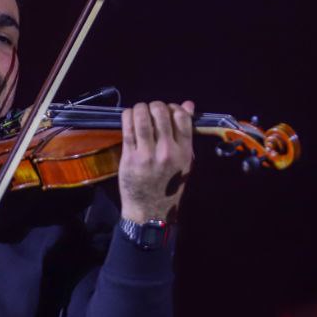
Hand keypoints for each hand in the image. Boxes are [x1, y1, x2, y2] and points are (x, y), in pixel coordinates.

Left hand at [119, 101, 195, 222]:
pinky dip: (127, 116)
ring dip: (139, 108)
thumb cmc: (169, 186)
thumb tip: (188, 104)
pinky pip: (128, 128)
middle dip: (154, 106)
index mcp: (184, 152)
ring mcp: (148, 154)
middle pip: (161, 113)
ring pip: (142, 117)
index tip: (167, 111)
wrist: (150, 211)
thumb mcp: (184, 162)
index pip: (182, 117)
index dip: (173, 107)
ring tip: (138, 111)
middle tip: (150, 111)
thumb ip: (185, 134)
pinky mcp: (130, 157)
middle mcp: (167, 151)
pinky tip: (128, 116)